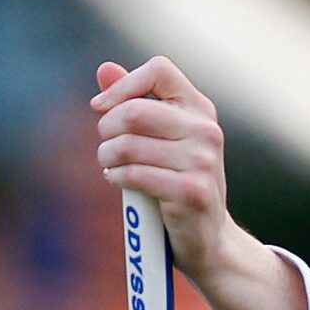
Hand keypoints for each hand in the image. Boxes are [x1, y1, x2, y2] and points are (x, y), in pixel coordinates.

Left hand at [91, 57, 245, 285]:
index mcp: (200, 109)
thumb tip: (104, 68)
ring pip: (129, 145)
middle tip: (105, 146)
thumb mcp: (163, 140)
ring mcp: (202, 162)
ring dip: (107, 156)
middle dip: (107, 128)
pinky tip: (115, 179)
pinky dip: (116, 176)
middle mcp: (205, 130)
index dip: (123, 86)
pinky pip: (135, 175)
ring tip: (109, 165)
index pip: (159, 70)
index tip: (101, 108)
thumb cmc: (178, 184)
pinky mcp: (191, 192)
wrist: (209, 240)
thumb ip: (136, 103)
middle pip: (135, 111)